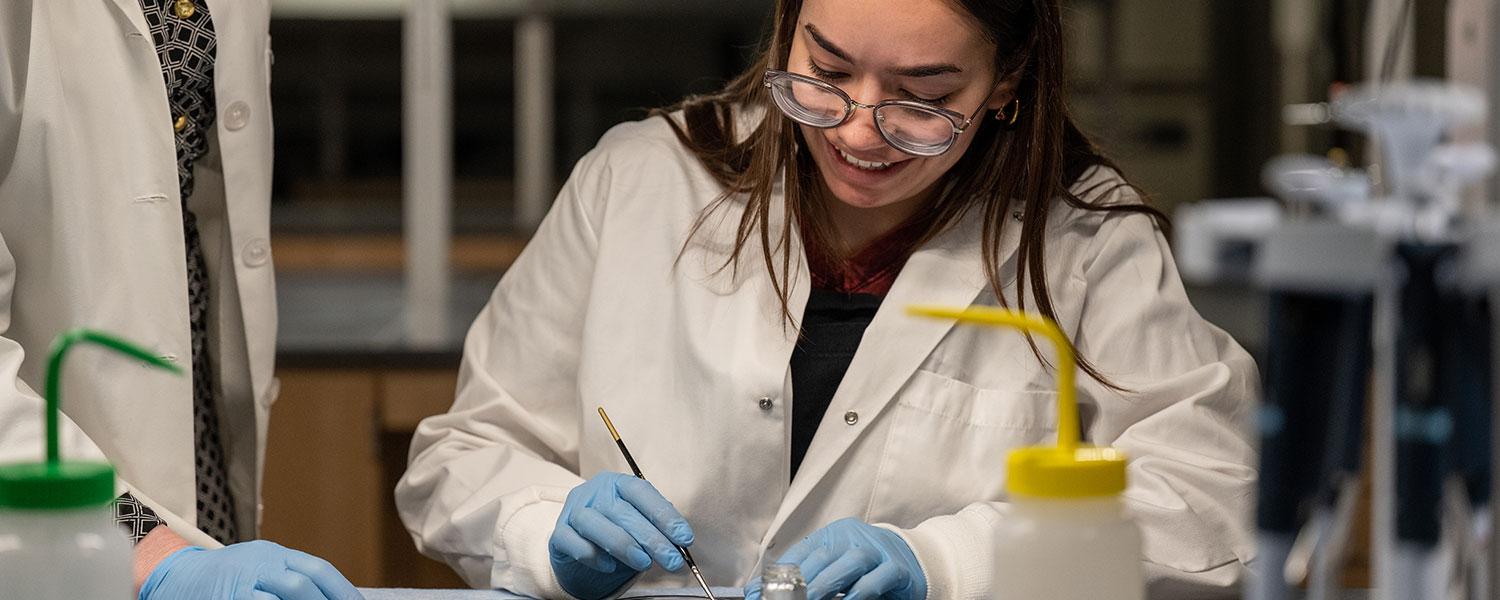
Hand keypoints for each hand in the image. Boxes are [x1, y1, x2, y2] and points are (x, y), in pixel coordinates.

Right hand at [138, 541, 363, 599]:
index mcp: (272, 554)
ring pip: (276, 599)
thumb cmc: (225, 577)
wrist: (173, 576)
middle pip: (301, 583)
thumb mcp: (260, 567)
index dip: (342, 590)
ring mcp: (238, 584)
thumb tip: (332, 594)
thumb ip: (291, 578)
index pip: (317, 569)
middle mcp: (258, 564)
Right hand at [549, 471, 695, 599]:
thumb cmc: (615, 530)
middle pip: (622, 511)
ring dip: (624, 545)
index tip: (684, 538)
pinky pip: (575, 543)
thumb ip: (655, 527)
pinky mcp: (559, 533)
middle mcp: (594, 492)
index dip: (665, 515)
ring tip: (644, 563)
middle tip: (672, 559)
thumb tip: (680, 543)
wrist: (579, 545)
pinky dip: (593, 555)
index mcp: (617, 483)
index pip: (642, 492)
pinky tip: (609, 566)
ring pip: (596, 524)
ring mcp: (573, 510)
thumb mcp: (637, 523)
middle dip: (652, 538)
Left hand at [745, 518, 925, 599]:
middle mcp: (854, 538)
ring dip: (827, 583)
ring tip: (810, 599)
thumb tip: (761, 591)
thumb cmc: (871, 566)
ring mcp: (878, 550)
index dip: (779, 572)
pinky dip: (861, 591)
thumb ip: (809, 577)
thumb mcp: (838, 568)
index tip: (759, 591)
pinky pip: (877, 579)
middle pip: (823, 556)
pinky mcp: (897, 568)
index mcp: (835, 535)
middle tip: (784, 599)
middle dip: (800, 581)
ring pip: (850, 562)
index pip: (802, 551)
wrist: (918, 560)